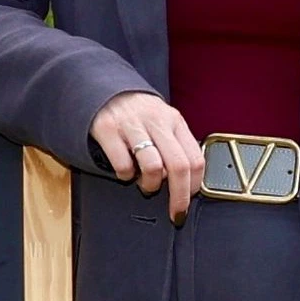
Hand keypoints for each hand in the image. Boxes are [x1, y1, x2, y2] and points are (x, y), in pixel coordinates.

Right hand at [87, 90, 203, 222]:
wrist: (104, 89)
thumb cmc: (138, 113)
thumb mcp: (163, 122)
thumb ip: (176, 146)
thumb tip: (188, 181)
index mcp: (174, 121)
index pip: (195, 159)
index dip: (195, 186)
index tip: (188, 201)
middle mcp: (156, 121)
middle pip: (178, 166)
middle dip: (179, 196)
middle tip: (174, 211)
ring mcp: (132, 124)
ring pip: (153, 167)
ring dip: (150, 184)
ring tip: (145, 184)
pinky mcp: (108, 130)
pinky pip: (123, 165)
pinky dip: (125, 176)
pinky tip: (125, 171)